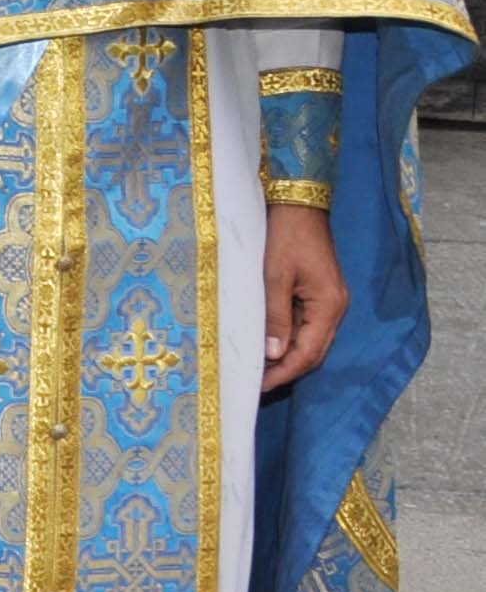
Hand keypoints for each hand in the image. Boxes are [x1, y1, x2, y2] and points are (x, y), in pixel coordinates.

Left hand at [260, 202, 348, 390]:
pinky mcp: (319, 294)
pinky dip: (289, 339)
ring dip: (288, 357)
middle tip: (256, 384)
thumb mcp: (274, 276)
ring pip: (311, 341)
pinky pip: (307, 326)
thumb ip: (275, 316)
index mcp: (329, 306)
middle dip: (287, 370)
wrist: (297, 205)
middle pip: (314, 352)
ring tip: (259, 369)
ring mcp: (329, 302)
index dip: (286, 372)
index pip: (309, 353)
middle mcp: (335, 308)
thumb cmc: (285, 237)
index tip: (261, 386)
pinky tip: (268, 344)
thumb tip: (274, 354)